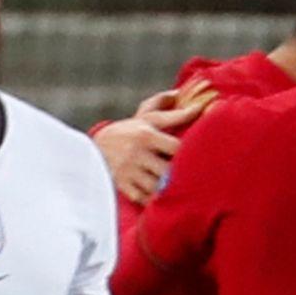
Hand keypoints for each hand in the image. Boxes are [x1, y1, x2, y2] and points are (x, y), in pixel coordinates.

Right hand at [95, 81, 216, 203]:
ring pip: (157, 186)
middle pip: (168, 170)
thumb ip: (168, 110)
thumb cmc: (128, 131)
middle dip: (182, 174)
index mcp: (146, 135)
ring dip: (169, 188)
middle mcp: (137, 154)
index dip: (191, 153)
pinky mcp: (122, 186)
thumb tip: (183, 94)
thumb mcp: (145, 118)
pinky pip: (144, 198)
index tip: (202, 156)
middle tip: (198, 178)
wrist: (93, 148)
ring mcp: (129, 171)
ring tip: (182, 188)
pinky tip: (163, 197)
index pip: (176, 147)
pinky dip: (155, 199)